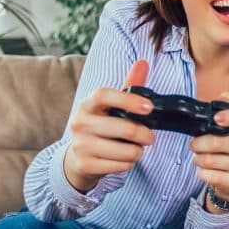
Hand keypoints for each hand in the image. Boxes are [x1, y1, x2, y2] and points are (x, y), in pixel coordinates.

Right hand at [64, 60, 156, 192]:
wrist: (78, 156)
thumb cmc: (102, 125)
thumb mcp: (113, 105)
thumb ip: (130, 85)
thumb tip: (142, 63)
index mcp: (88, 104)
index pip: (104, 95)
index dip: (128, 100)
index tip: (149, 107)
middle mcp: (80, 123)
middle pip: (124, 128)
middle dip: (145, 135)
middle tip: (150, 137)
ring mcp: (80, 145)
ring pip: (126, 150)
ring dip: (138, 151)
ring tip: (134, 148)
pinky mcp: (85, 165)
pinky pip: (121, 166)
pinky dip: (128, 164)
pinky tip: (122, 159)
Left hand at [189, 92, 228, 211]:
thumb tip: (225, 95)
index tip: (216, 118)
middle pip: (225, 142)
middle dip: (201, 143)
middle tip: (193, 144)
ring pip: (215, 161)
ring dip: (199, 158)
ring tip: (198, 157)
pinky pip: (215, 177)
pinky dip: (203, 173)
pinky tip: (203, 170)